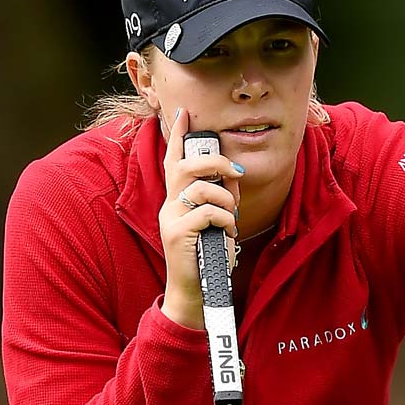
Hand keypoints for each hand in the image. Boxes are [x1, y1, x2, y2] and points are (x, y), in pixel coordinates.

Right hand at [157, 106, 243, 328]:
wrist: (196, 291)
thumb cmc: (207, 255)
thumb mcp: (214, 222)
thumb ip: (219, 198)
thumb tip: (233, 176)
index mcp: (176, 199)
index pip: (174, 160)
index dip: (178, 136)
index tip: (183, 113)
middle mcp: (169, 205)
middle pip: (186, 166)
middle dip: (215, 163)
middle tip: (235, 174)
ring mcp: (170, 219)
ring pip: (201, 190)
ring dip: (226, 202)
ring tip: (232, 219)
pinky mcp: (177, 234)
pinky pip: (207, 213)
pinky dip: (225, 221)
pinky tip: (227, 234)